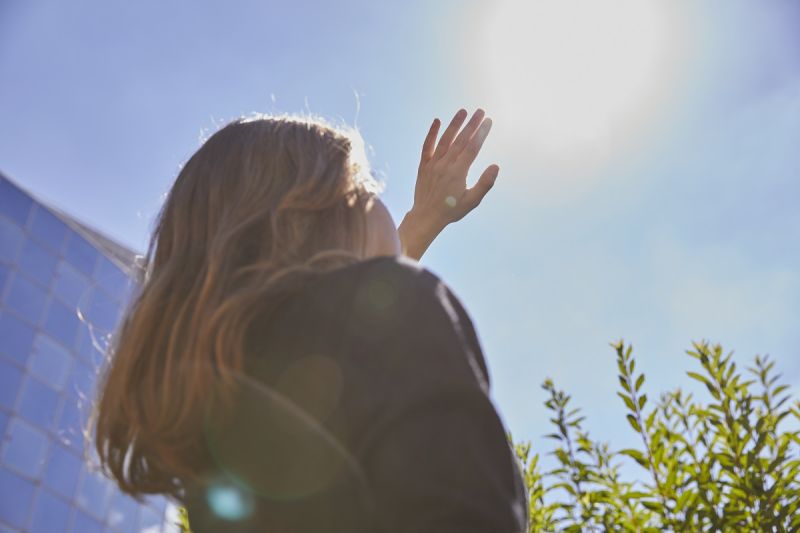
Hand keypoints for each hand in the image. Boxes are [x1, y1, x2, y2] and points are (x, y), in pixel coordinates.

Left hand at [398, 108, 498, 259]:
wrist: (426, 217)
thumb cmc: (451, 210)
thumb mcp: (472, 201)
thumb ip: (485, 183)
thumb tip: (496, 166)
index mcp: (458, 172)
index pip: (472, 148)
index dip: (481, 133)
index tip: (488, 121)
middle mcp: (445, 165)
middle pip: (461, 140)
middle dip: (471, 124)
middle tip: (480, 111)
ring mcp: (433, 164)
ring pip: (445, 140)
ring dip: (454, 124)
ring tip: (463, 111)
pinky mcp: (423, 165)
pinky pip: (427, 146)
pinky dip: (432, 133)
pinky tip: (437, 121)